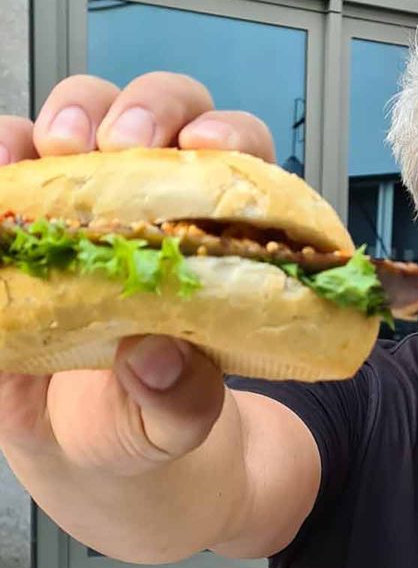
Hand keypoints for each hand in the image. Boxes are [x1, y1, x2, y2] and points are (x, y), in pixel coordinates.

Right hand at [0, 73, 274, 472]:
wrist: (83, 457)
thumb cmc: (145, 427)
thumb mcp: (170, 430)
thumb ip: (180, 403)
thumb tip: (160, 357)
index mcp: (220, 247)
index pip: (244, 164)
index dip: (231, 138)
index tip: (205, 148)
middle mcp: (157, 208)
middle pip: (165, 115)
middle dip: (145, 110)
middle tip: (119, 147)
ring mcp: (85, 207)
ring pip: (82, 118)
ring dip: (68, 116)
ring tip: (50, 151)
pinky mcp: (22, 217)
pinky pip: (7, 158)